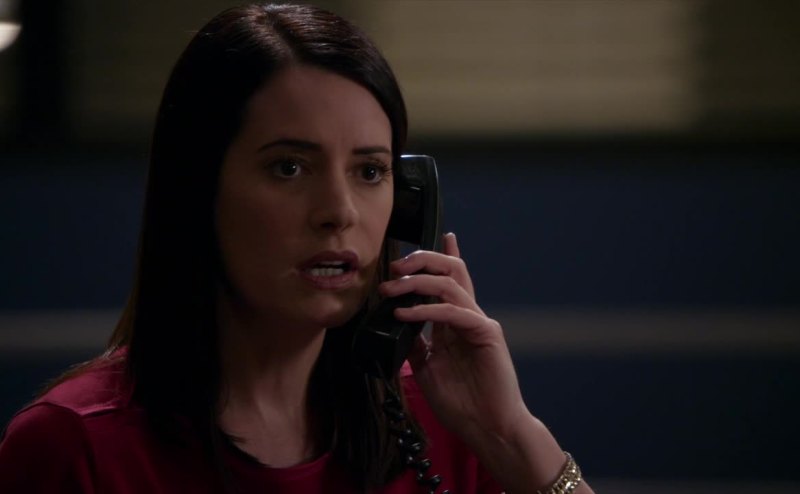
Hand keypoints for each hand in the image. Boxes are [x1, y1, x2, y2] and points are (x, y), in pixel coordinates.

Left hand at [379, 232, 527, 440]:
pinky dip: (426, 310)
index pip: (450, 280)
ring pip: (450, 284)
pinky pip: (453, 312)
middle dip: (422, 260)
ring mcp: (478, 323)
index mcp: (456, 322)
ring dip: (416, 282)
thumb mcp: (427, 368)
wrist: (488, 428)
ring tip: (390, 290)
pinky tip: (405, 315)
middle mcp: (468, 316)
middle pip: (451, 270)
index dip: (445, 255)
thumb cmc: (462, 402)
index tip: (442, 234)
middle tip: (394, 267)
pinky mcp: (486, 334)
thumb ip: (416, 343)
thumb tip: (397, 325)